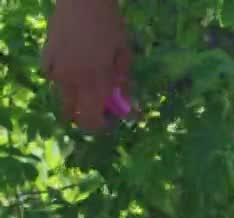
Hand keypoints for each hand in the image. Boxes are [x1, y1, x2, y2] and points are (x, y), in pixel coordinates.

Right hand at [42, 0, 131, 130]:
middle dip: (88, 117)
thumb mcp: (125, 54)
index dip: (102, 127)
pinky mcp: (46, 58)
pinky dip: (63, 81)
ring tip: (90, 87)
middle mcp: (73, 82)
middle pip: (74, 116)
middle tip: (102, 107)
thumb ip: (124, 81)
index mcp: (95, 83)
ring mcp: (56, 71)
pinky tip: (74, 68)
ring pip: (63, 99)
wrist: (83, 0)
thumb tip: (125, 103)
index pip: (92, 121)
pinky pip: (53, 79)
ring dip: (77, 100)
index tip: (113, 121)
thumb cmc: (110, 25)